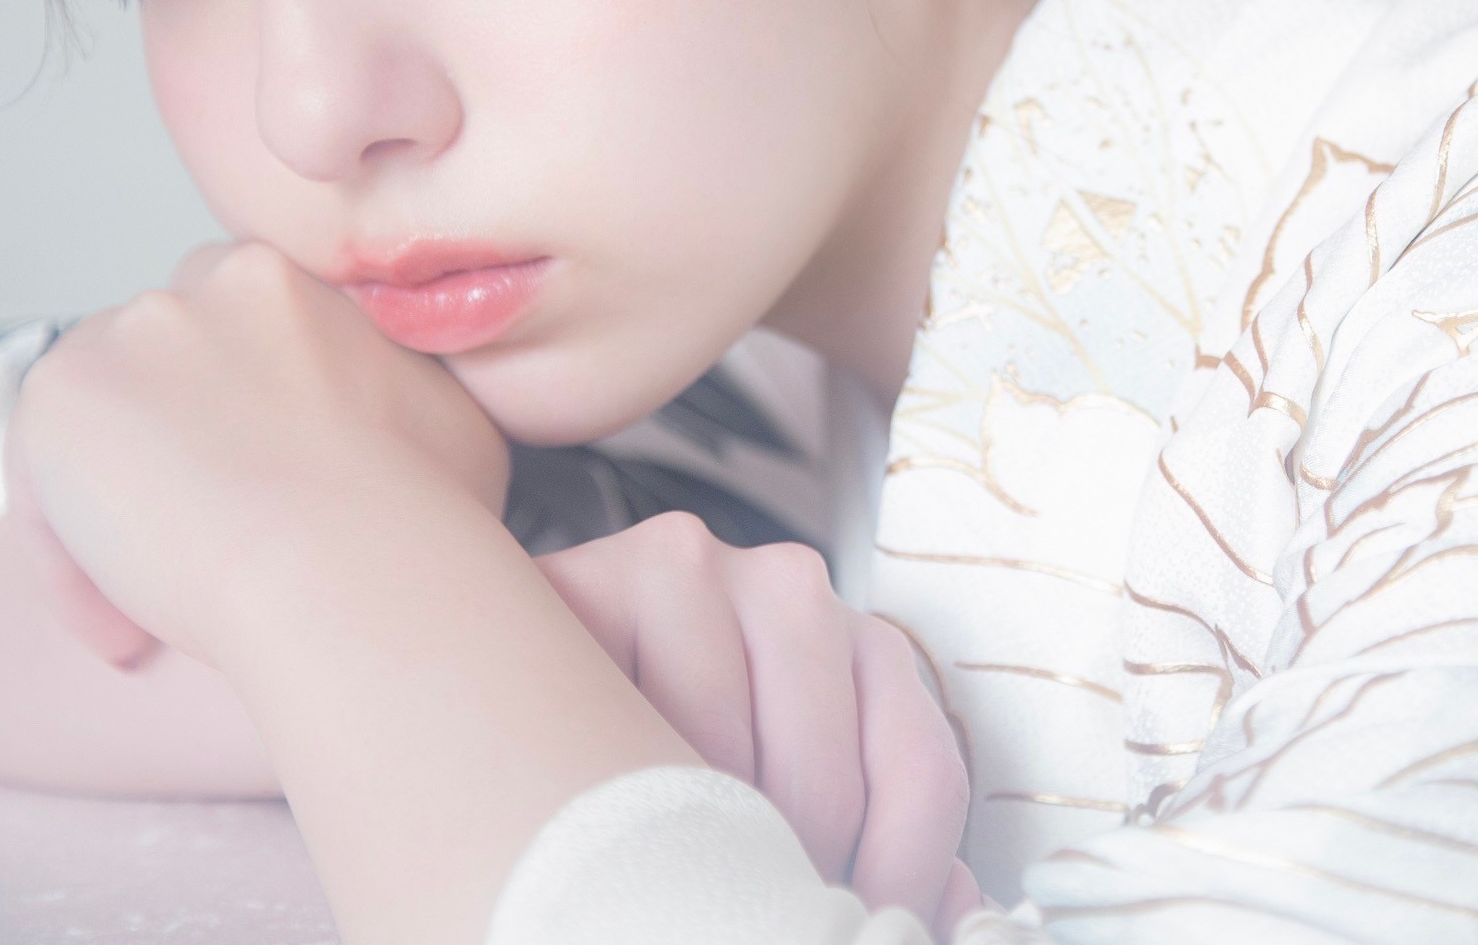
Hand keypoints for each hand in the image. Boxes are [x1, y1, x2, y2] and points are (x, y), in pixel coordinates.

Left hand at [7, 241, 510, 669]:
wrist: (346, 555)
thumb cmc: (420, 509)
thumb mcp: (449, 421)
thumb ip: (398, 397)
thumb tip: (397, 422)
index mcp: (297, 280)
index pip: (238, 334)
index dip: (241, 423)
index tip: (261, 498)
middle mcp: (209, 280)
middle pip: (163, 369)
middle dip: (174, 450)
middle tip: (202, 548)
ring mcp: (129, 330)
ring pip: (100, 429)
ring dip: (119, 510)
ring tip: (156, 611)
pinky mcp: (59, 393)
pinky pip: (45, 484)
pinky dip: (71, 561)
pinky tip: (122, 632)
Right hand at [538, 513, 981, 936]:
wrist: (511, 697)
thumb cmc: (671, 763)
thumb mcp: (792, 802)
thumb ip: (880, 853)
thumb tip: (965, 914)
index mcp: (863, 645)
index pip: (922, 775)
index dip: (895, 883)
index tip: (855, 929)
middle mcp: (793, 587)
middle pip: (824, 780)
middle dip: (781, 875)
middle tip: (738, 911)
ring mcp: (691, 569)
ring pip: (723, 758)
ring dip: (692, 840)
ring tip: (662, 867)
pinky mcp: (589, 578)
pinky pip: (621, 715)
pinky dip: (611, 787)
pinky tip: (601, 810)